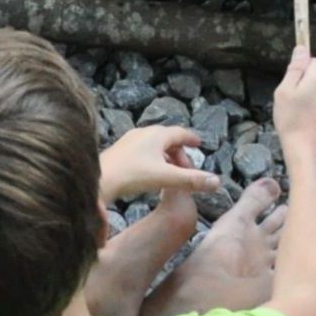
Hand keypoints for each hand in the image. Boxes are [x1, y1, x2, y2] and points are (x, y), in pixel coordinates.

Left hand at [104, 124, 221, 202]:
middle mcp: (143, 133)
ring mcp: (129, 140)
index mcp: (157, 135)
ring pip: (153, 145)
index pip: (180, 133)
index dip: (191, 139)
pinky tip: (149, 174)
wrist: (98, 180)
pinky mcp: (119, 151)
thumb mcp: (166, 178)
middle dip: (179, 152)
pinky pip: (142, 151)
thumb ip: (191, 180)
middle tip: (186, 169)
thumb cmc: (132, 175)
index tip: (199, 144)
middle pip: (167, 139)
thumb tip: (217, 182)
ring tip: (170, 172)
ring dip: (165, 156)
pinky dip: (152, 159)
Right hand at [271, 50, 315, 159]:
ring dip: (311, 97)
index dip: (300, 72)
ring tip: (299, 115)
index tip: (291, 87)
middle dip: (305, 84)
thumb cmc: (292, 121)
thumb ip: (295, 68)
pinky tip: (307, 122)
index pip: (313, 61)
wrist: (308, 153)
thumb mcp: (285, 91)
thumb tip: (301, 49)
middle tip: (292, 103)